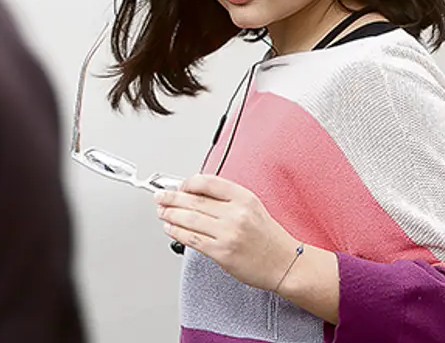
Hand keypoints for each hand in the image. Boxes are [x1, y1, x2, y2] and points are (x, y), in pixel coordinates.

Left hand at [155, 174, 299, 291]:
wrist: (285, 263)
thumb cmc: (268, 237)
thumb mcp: (251, 206)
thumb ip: (225, 198)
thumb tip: (193, 192)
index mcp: (243, 198)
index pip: (208, 182)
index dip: (188, 183)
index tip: (178, 186)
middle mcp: (236, 214)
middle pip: (193, 200)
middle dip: (171, 197)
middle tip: (160, 196)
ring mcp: (228, 234)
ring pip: (188, 219)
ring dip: (169, 214)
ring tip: (161, 212)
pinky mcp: (221, 252)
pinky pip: (191, 239)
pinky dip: (176, 232)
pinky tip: (170, 228)